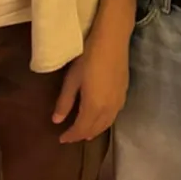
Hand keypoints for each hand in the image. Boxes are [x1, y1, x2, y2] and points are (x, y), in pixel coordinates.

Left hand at [53, 24, 130, 142]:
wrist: (112, 40)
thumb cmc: (88, 57)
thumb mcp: (72, 79)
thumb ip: (65, 102)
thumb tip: (56, 120)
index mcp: (94, 107)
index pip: (81, 129)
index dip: (71, 136)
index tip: (61, 139)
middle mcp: (109, 109)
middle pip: (95, 129)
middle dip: (82, 135)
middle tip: (71, 136)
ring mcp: (119, 102)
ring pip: (106, 124)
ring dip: (95, 130)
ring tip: (85, 132)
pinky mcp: (124, 93)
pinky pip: (114, 115)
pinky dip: (105, 121)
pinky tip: (100, 117)